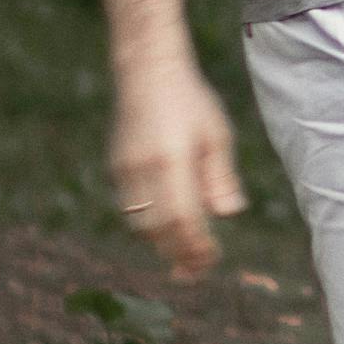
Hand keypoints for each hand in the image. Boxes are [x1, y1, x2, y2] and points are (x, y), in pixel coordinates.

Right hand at [110, 60, 245, 279]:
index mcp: (171, 159)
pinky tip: (167, 228)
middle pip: (157, 229)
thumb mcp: (216, 134)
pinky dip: (148, 224)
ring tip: (184, 255)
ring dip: (161, 243)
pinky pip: (130, 208)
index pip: (182, 218)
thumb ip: (220, 177)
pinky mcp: (115, 167)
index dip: (196, 245)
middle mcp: (142, 168)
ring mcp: (123, 168)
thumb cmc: (190, 102)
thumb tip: (228, 214)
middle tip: (196, 271)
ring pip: (139, 223)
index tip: (211, 260)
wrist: (147, 72)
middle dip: (177, 253)